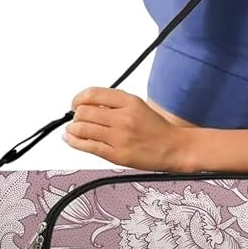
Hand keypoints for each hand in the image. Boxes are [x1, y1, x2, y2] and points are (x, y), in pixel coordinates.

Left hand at [64, 86, 186, 170]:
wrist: (175, 148)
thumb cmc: (158, 129)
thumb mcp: (138, 106)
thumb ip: (114, 104)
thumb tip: (87, 105)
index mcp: (129, 102)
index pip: (92, 94)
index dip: (78, 99)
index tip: (76, 104)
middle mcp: (124, 118)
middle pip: (84, 111)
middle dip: (76, 116)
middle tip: (77, 119)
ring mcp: (120, 136)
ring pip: (82, 128)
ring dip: (73, 128)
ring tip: (74, 130)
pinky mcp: (117, 154)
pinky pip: (88, 146)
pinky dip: (74, 142)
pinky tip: (72, 139)